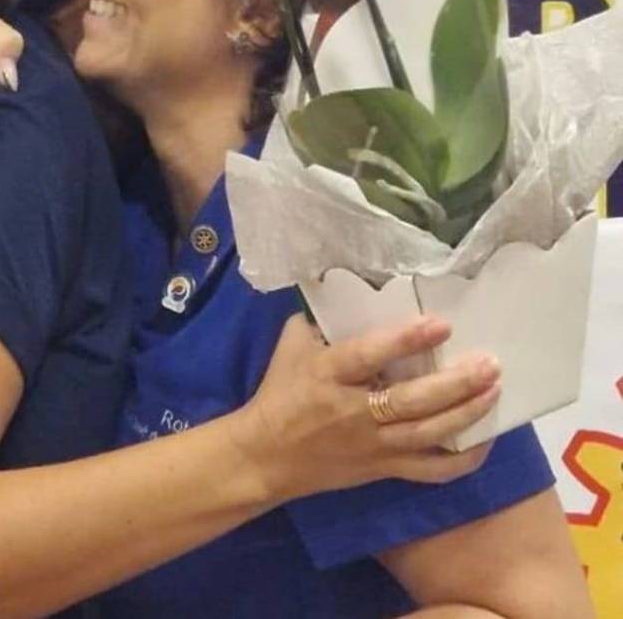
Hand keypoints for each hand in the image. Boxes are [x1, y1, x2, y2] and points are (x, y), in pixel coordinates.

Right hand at [234, 315, 499, 501]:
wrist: (266, 457)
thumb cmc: (280, 393)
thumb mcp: (291, 347)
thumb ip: (319, 320)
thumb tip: (347, 290)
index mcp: (327, 375)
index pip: (369, 356)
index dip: (405, 341)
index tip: (441, 324)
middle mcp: (353, 411)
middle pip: (410, 401)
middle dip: (454, 383)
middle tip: (488, 363)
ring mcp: (372, 445)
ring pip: (427, 434)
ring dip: (465, 413)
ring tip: (493, 389)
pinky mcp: (384, 469)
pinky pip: (430, 470)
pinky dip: (462, 459)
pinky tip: (485, 440)